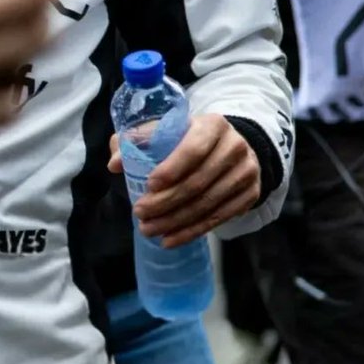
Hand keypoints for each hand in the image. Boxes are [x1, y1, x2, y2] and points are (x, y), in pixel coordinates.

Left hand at [108, 114, 259, 246]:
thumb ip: (137, 140)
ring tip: (149, 229)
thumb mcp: (167, 130)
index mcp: (213, 125)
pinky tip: (170, 239)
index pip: (194, 149)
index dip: (172, 169)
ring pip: (207, 204)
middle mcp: (235, 147)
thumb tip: (114, 163)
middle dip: (166, 202)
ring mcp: (246, 172)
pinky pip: (219, 218)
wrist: (231, 148)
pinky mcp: (250, 195)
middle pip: (198, 182)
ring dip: (175, 221)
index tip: (149, 185)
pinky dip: (192, 231)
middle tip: (140, 213)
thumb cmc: (189, 138)